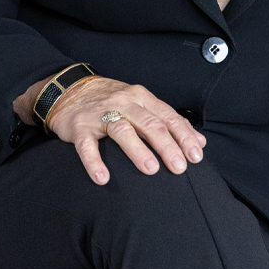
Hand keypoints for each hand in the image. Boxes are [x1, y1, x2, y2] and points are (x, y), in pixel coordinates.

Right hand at [18, 76, 206, 185]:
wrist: (69, 89)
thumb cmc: (111, 101)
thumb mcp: (141, 103)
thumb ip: (168, 121)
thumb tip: (200, 142)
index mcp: (141, 97)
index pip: (167, 116)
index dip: (183, 136)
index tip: (196, 156)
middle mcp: (123, 102)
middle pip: (149, 123)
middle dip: (166, 145)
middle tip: (179, 167)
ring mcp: (100, 114)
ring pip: (122, 130)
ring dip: (137, 150)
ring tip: (151, 169)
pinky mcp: (79, 126)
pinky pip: (87, 145)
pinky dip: (94, 162)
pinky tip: (103, 178)